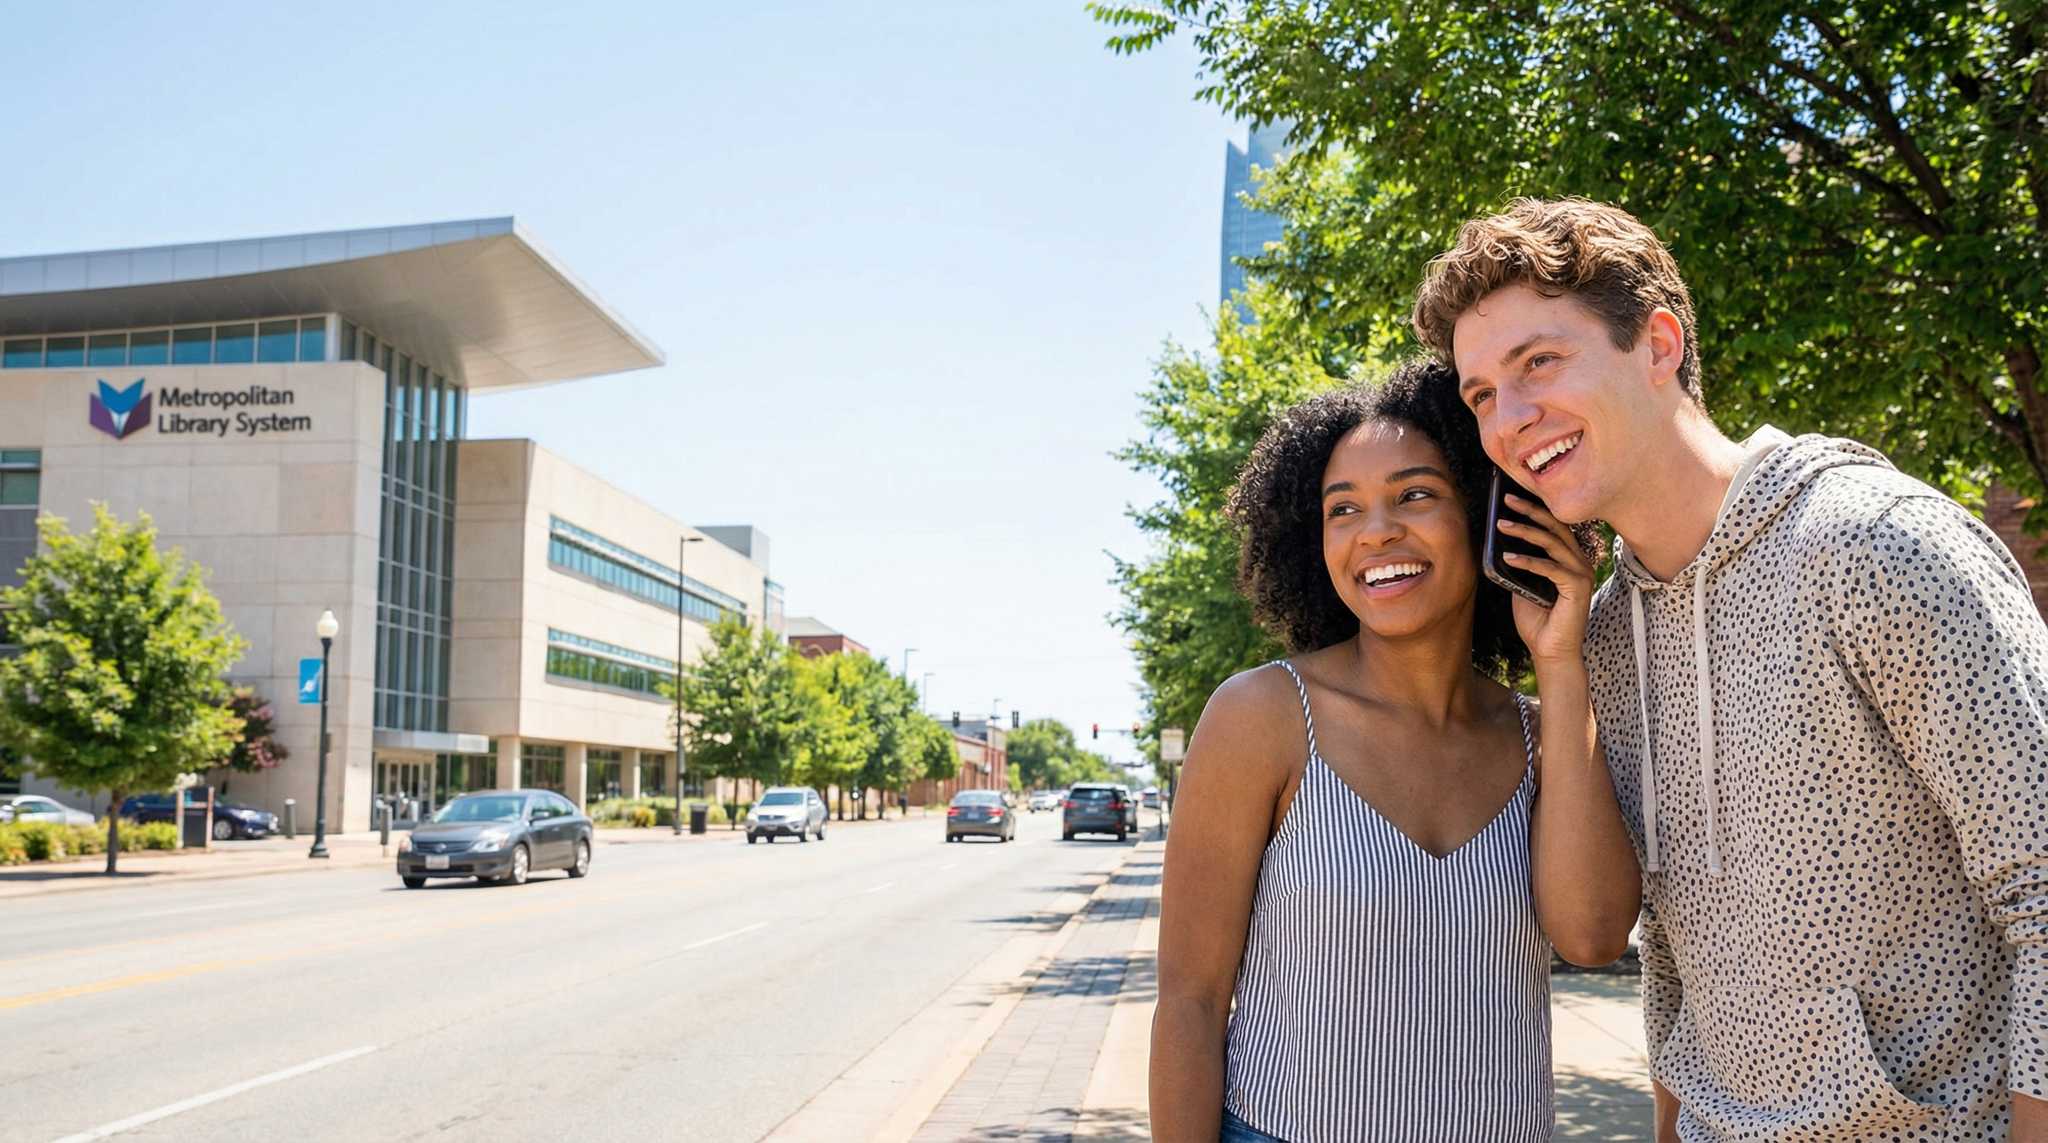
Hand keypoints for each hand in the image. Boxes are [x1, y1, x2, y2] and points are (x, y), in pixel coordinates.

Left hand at [1497, 493, 1595, 668]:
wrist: (1549, 651)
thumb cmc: (1537, 619)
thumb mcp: (1522, 584)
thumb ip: (1519, 562)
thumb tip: (1500, 540)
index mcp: (1569, 558)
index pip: (1554, 526)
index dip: (1535, 509)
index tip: (1511, 497)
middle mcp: (1579, 561)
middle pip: (1556, 527)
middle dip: (1531, 510)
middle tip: (1507, 500)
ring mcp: (1582, 573)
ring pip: (1553, 543)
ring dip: (1525, 531)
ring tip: (1502, 525)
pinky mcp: (1578, 587)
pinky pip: (1551, 568)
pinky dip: (1529, 561)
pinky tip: (1509, 557)